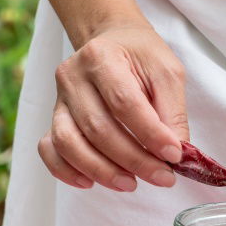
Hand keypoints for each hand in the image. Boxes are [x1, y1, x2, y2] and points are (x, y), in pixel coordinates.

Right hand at [38, 25, 187, 190]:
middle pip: (97, 128)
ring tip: (130, 184)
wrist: (110, 42)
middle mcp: (73, 76)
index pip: (124, 103)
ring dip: (102, 171)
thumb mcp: (167, 74)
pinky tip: (90, 182)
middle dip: (133, 160)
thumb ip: (173, 113)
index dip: (150, 134)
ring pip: (69, 143)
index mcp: (101, 56)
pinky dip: (66, 171)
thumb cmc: (140, 58)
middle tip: (162, 177)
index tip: (174, 156)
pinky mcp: (53, 118)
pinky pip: (49, 150)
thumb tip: (176, 154)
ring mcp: (59, 99)